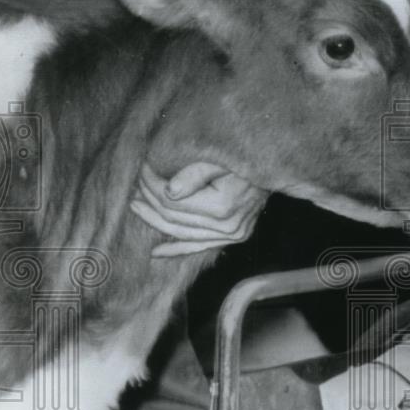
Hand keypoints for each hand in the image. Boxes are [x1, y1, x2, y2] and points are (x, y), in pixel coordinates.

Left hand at [131, 162, 265, 256]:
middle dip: (150, 199)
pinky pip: (199, 246)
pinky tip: (157, 253)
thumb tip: (170, 191)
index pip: (173, 201)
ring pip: (182, 233)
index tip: (142, 169)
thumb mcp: (219, 157)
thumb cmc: (244, 156)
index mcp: (224, 206)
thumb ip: (195, 172)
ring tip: (138, 207)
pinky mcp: (234, 237)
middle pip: (174, 217)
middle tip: (135, 184)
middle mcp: (229, 227)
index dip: (152, 185)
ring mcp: (233, 235)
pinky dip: (177, 249)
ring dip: (156, 221)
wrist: (274, 164)